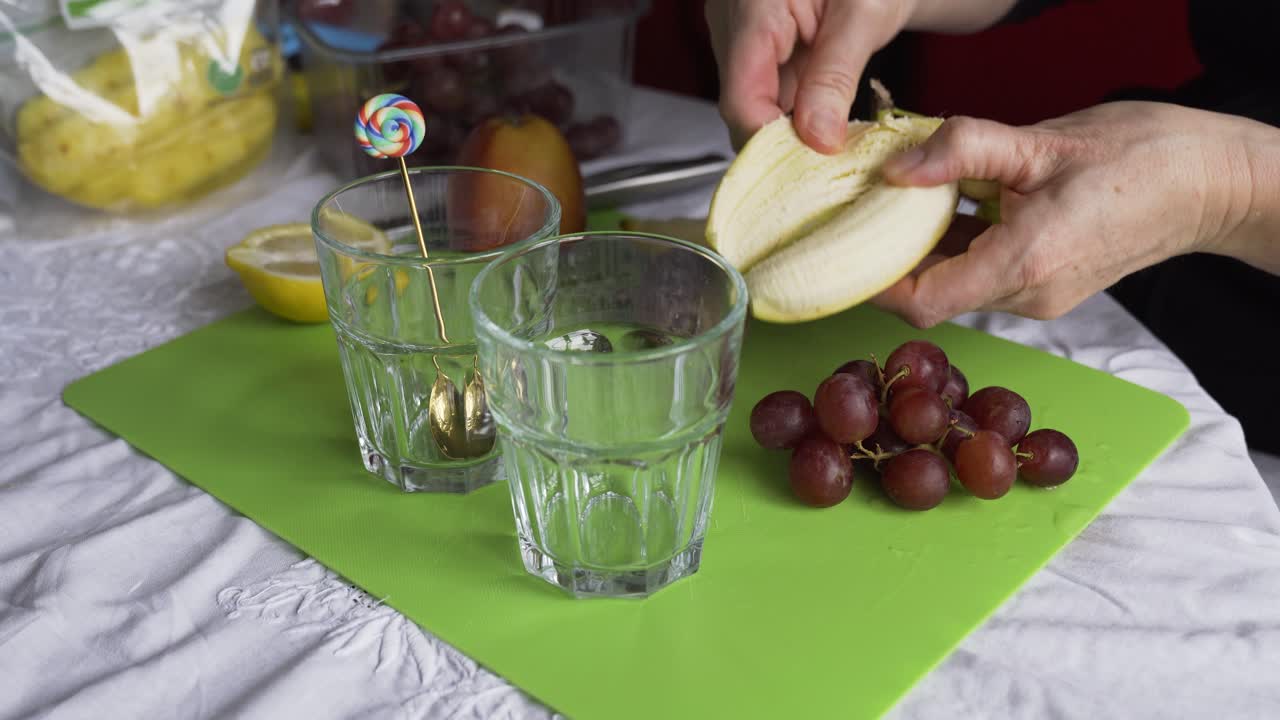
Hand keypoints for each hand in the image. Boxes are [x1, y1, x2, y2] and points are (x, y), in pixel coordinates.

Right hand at [704, 0, 915, 152]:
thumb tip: (818, 139)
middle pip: (742, 104)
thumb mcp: (865, 14)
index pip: (741, 100)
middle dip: (783, 138)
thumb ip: (836, 78)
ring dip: (790, 124)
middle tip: (830, 157)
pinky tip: (823, 113)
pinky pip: (764, 87)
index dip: (773, 142)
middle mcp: (732, 18)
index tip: (814, 164)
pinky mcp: (753, 39)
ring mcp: (739, 29)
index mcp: (752, 5)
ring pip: (752, 100)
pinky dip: (793, 107)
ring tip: (833, 134)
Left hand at [872, 101, 1275, 327]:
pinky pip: (984, 274)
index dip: (876, 282)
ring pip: (957, 283)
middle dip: (895, 256)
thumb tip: (895, 168)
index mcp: (1023, 263)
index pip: (922, 301)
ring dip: (928, 249)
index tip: (849, 247)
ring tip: (910, 200)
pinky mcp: (1046, 287)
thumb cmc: (1140, 158)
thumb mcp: (1040, 142)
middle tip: (868, 211)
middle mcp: (1027, 295)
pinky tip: (953, 205)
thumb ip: (963, 150)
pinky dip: (959, 245)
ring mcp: (1038, 297)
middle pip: (933, 293)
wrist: (1211, 185)